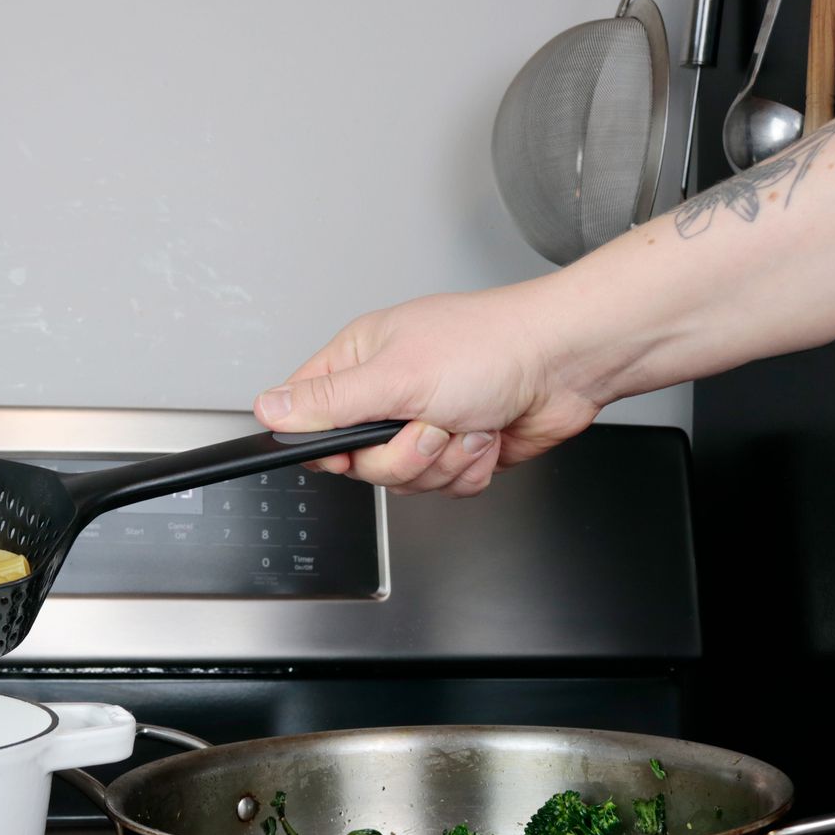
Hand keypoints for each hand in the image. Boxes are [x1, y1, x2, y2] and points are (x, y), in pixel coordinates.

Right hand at [253, 288, 603, 496]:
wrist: (566, 365)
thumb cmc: (492, 347)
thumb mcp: (394, 376)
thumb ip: (327, 403)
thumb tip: (269, 409)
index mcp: (361, 362)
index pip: (309, 415)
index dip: (324, 443)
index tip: (349, 448)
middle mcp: (388, 394)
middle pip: (359, 462)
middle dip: (402, 456)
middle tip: (428, 426)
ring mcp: (423, 424)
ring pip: (403, 480)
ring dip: (442, 461)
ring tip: (466, 423)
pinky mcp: (456, 450)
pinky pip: (442, 487)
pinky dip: (468, 468)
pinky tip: (485, 434)